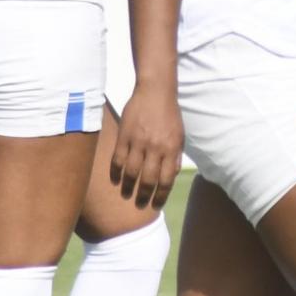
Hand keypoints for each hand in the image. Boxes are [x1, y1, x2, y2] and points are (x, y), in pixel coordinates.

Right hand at [108, 81, 183, 210]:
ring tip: (126, 195)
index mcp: (171, 149)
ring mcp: (138, 142)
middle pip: (148, 180)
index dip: (160, 196)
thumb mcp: (180, 135)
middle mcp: (155, 148)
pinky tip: (115, 180)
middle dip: (143, 196)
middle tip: (139, 204)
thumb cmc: (169, 114)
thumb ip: (176, 156)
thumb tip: (172, 175)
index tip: (155, 205)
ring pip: (131, 172)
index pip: (166, 180)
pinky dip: (115, 172)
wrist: (155, 91)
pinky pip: (117, 159)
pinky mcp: (124, 135)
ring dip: (128, 187)